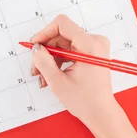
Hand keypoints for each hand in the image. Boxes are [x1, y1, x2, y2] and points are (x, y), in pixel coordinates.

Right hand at [30, 15, 121, 133]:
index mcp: (90, 45)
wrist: (101, 113)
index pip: (62, 24)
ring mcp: (94, 47)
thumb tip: (36, 48)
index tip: (35, 46)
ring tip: (43, 76)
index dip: (44, 33)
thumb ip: (43, 61)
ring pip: (63, 43)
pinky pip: (69, 49)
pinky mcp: (92, 52)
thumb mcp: (57, 82)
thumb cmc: (85, 101)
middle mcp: (95, 41)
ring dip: (50, 58)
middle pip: (61, 35)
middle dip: (46, 51)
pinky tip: (52, 74)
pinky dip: (59, 61)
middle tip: (36, 68)